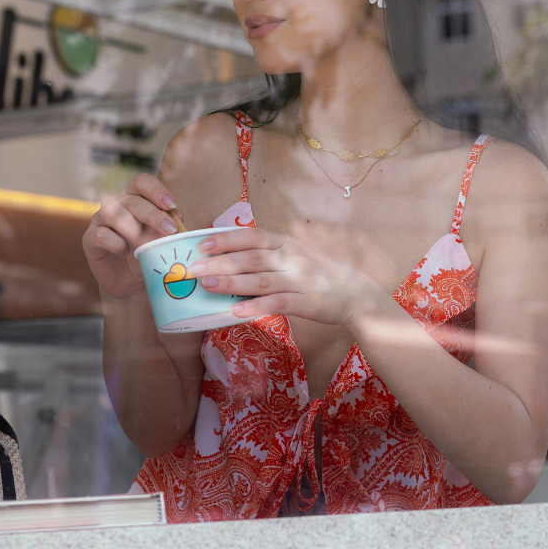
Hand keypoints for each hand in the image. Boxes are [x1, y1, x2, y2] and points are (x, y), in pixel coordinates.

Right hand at [82, 173, 183, 300]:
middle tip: (170, 229)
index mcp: (134, 197)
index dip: (157, 190)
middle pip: (131, 199)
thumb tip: (178, 214)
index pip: (142, 182)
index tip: (172, 205)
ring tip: (147, 244)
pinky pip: (100, 235)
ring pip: (112, 212)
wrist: (131, 282)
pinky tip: (125, 251)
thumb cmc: (148, 253)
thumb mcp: (162, 239)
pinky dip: (115, 243)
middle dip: (153, 214)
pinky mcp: (89, 239)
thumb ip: (170, 225)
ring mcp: (100, 220)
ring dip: (133, 228)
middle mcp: (115, 204)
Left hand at [191, 227, 383, 325]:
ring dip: (232, 282)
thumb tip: (230, 258)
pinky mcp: (308, 302)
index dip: (226, 239)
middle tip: (192, 269)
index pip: (252, 236)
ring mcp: (300, 279)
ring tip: (207, 285)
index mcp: (287, 242)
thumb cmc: (318, 274)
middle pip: (251, 258)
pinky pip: (278, 303)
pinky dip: (256, 307)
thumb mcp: (295, 255)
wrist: (355, 294)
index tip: (201, 244)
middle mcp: (292, 257)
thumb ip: (268, 254)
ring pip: (261, 279)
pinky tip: (236, 312)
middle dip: (220, 262)